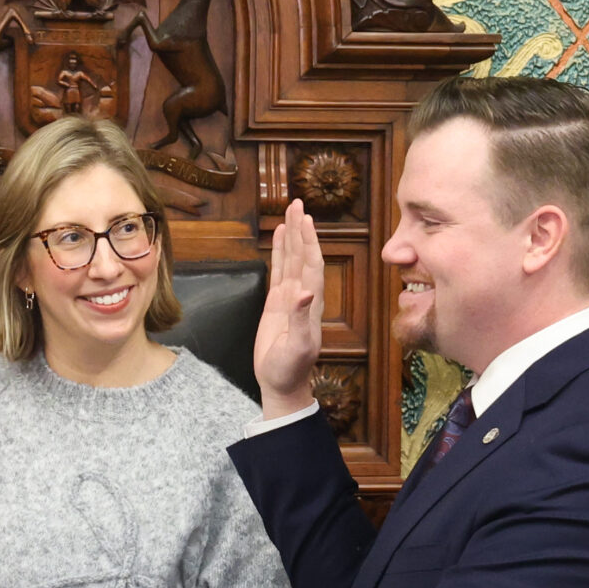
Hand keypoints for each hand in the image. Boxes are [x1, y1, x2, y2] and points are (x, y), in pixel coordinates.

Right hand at [253, 198, 323, 420]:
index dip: (310, 242)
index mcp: (311, 304)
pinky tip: (279, 236)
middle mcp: (303, 296)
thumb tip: (303, 292)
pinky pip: (278, 270)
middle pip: (302, 256)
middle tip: (297, 203)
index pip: (312, 266)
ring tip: (290, 211)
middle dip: (301, 230)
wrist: (282, 383)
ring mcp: (290, 298)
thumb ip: (300, 320)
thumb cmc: (290, 369)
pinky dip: (279, 252)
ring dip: (292, 236)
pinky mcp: (276, 303)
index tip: (306, 220)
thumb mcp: (297, 348)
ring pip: (291, 259)